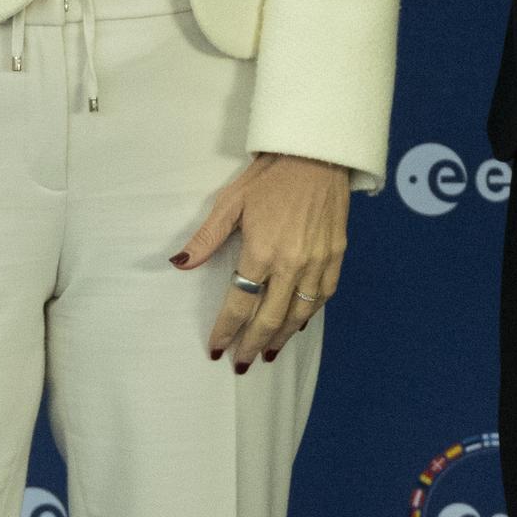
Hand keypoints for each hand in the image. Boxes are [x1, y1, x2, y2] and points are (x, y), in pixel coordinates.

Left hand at [174, 153, 350, 365]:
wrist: (317, 154)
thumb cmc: (270, 175)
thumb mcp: (232, 202)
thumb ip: (207, 237)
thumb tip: (180, 264)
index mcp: (261, 251)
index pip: (240, 305)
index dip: (226, 331)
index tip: (216, 350)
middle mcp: (291, 263)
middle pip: (270, 318)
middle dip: (252, 344)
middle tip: (242, 363)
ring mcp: (318, 261)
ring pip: (299, 313)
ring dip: (282, 337)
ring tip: (269, 352)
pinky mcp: (336, 255)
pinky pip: (323, 295)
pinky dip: (309, 313)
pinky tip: (299, 322)